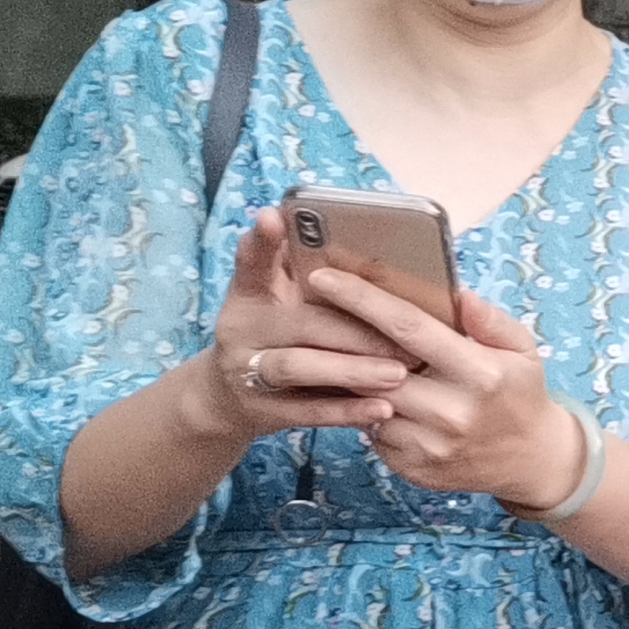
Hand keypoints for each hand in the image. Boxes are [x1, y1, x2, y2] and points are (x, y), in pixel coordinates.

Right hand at [193, 210, 410, 445]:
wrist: (225, 399)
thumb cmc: (275, 338)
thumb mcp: (277, 303)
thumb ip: (305, 276)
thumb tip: (367, 245)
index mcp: (249, 295)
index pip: (252, 262)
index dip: (261, 241)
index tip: (274, 216)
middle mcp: (241, 329)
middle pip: (298, 322)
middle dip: (352, 330)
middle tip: (403, 339)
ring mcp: (246, 372)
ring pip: (298, 367)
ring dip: (351, 370)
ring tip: (397, 374)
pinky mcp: (261, 411)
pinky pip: (307, 411)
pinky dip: (346, 412)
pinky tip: (383, 410)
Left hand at [307, 266, 585, 508]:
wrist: (531, 460)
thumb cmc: (519, 393)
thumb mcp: (522, 349)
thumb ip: (489, 319)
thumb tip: (456, 293)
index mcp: (479, 373)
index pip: (407, 327)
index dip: (360, 299)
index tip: (322, 278)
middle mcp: (452, 412)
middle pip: (372, 367)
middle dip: (336, 338)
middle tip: (309, 314)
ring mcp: (430, 445)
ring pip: (365, 402)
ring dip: (348, 378)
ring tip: (336, 354)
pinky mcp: (414, 469)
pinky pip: (373, 433)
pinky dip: (366, 411)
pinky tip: (371, 396)